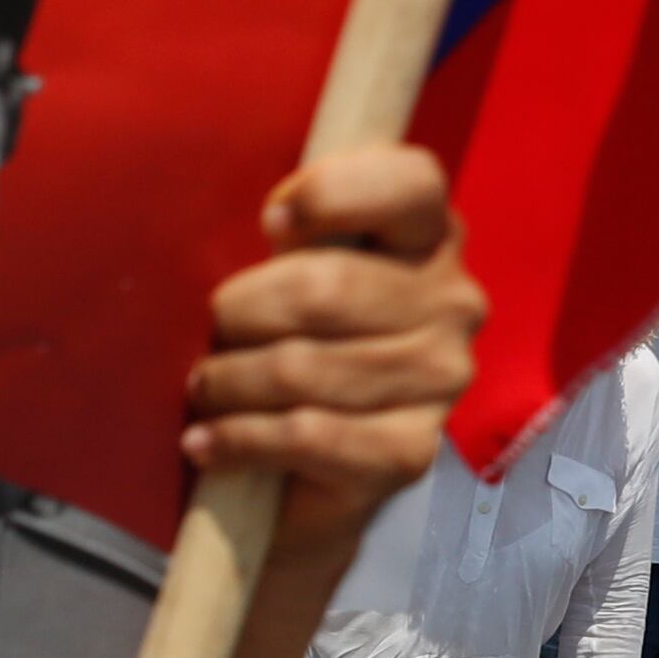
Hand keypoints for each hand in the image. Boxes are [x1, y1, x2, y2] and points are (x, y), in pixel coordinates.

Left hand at [182, 145, 480, 539]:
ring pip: (301, 367)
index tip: (268, 223)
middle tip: (214, 337)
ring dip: (228, 383)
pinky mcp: (410, 451)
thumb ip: (289, 233)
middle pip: (324, 287)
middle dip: (239, 314)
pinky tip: (209, 443)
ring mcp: (439, 379)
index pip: (409, 184)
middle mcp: (451, 303)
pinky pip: (306, 434)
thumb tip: (265, 225)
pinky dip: (240, 439)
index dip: (330, 193)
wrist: (300, 473)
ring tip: (207, 391)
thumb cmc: (285, 344)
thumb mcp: (287, 268)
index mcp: (428, 236)